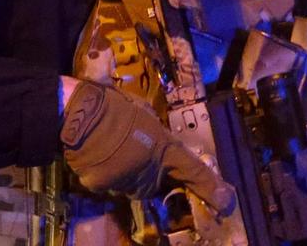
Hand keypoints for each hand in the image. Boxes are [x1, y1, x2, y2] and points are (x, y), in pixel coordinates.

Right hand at [60, 80, 234, 214]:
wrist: (80, 112)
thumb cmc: (115, 107)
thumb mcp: (148, 117)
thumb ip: (158, 137)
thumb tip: (162, 147)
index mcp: (165, 147)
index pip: (193, 171)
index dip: (211, 187)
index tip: (226, 200)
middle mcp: (150, 168)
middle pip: (157, 186)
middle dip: (154, 177)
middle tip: (138, 157)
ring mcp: (126, 179)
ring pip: (134, 188)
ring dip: (131, 178)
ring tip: (115, 153)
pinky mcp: (104, 186)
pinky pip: (111, 187)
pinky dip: (108, 178)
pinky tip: (99, 159)